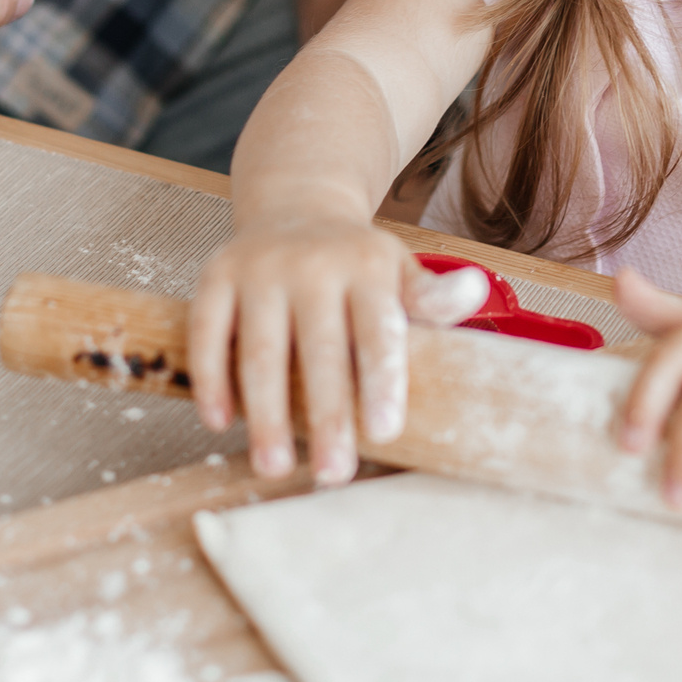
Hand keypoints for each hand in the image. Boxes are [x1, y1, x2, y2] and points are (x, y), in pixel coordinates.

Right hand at [187, 221, 489, 485]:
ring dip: (265, 414)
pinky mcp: (216, 276)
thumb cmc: (356, 261)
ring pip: (258, 350)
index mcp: (366, 264)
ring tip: (274, 466)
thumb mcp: (401, 272)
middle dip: (326, 416)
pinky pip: (207, 334)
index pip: (376, 329)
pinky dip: (211, 380)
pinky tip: (222, 423)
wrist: (296, 207)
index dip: (381, 381)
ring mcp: (259, 268)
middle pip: (318, 350)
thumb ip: (432, 296)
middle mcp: (310, 263)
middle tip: (334, 474)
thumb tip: (474, 291)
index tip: (384, 432)